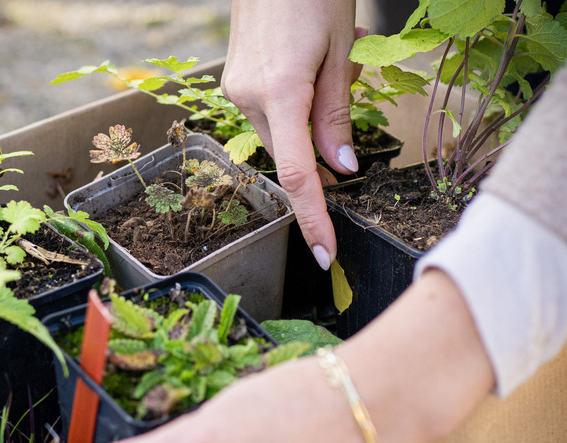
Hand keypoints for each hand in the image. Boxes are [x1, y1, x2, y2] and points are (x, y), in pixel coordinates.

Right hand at [222, 0, 362, 267]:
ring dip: (305, 132)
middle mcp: (248, 99)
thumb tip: (340, 169)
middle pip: (288, 157)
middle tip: (347, 130)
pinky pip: (267, 117)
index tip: (324, 253)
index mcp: (281, 92)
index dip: (312, 219)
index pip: (296, 176)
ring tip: (326, 77)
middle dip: (318, 160)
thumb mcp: (340, 50)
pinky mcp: (234, 83)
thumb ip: (336, 115)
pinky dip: (290, 117)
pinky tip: (303, 80)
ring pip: (278, 137)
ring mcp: (236, 91)